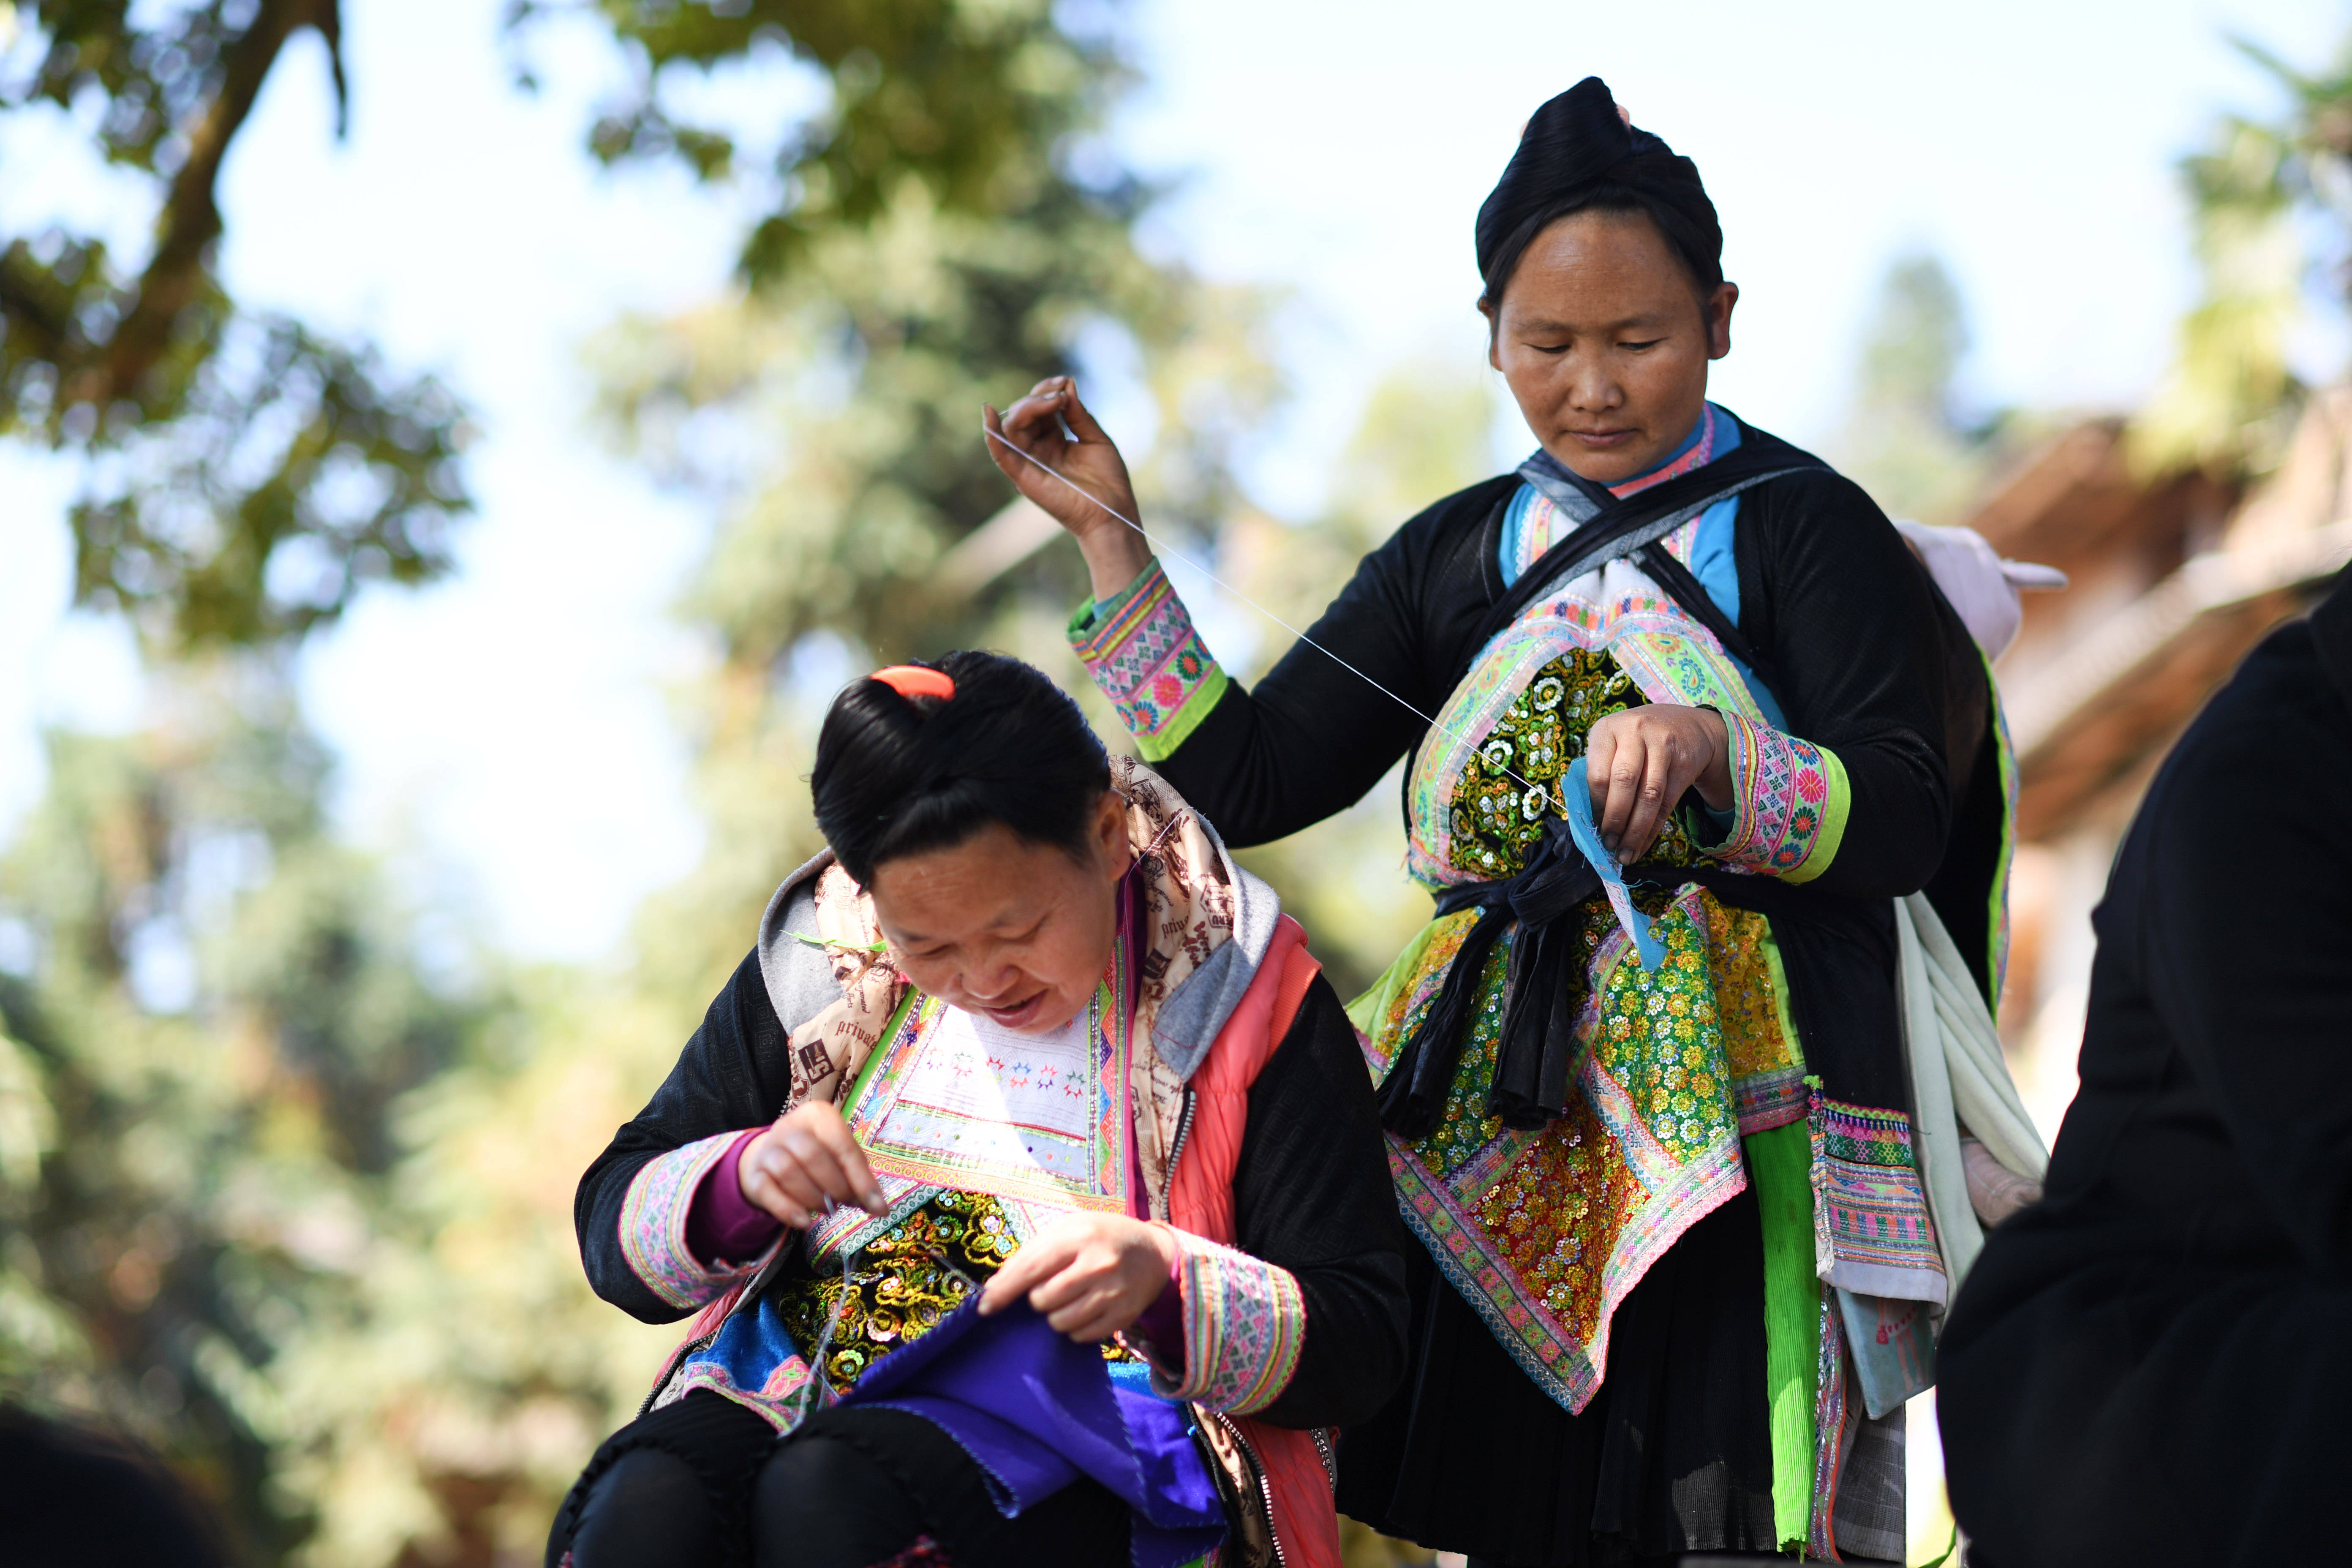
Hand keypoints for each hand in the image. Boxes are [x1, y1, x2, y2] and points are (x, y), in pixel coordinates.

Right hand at [736, 1103, 888, 1228]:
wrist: (768, 1156)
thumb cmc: (815, 1154)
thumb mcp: (838, 1156)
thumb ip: (857, 1176)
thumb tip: (880, 1208)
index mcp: (817, 1115)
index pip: (842, 1146)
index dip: (861, 1179)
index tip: (877, 1206)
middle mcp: (789, 1126)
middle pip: (813, 1156)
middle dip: (836, 1187)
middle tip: (846, 1204)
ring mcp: (768, 1148)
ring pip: (789, 1172)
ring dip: (814, 1198)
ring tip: (827, 1209)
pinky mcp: (754, 1173)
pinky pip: (768, 1192)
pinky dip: (788, 1210)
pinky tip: (804, 1222)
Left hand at [978, 1212, 1177, 1341]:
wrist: (1153, 1253)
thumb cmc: (1099, 1237)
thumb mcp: (1067, 1230)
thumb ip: (1031, 1255)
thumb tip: (994, 1288)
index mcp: (1079, 1236)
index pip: (1031, 1269)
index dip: (1004, 1291)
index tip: (985, 1307)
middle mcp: (1098, 1264)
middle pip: (1043, 1300)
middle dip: (1038, 1299)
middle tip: (1052, 1288)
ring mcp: (1114, 1292)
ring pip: (1061, 1323)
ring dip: (1055, 1316)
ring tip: (1068, 1299)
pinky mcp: (1124, 1315)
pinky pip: (1081, 1336)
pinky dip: (1075, 1328)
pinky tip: (1085, 1309)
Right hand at [982, 377, 1151, 599]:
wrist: (1113, 514)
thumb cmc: (1108, 482)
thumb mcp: (1096, 438)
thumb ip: (1078, 414)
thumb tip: (1067, 384)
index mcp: (1052, 440)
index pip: (1037, 408)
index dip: (1046, 390)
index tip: (1065, 381)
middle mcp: (1037, 451)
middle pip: (1021, 414)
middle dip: (1038, 396)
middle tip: (1061, 392)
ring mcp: (1029, 464)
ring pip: (1011, 427)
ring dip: (1028, 407)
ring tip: (1053, 401)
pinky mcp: (1024, 478)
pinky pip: (1001, 455)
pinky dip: (992, 435)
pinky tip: (989, 414)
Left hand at [1584, 704, 1731, 863]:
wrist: (1688, 726)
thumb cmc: (1636, 742)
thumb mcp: (1614, 745)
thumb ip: (1601, 773)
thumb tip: (1590, 821)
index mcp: (1607, 729)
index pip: (1598, 774)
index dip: (1596, 807)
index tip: (1594, 829)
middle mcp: (1634, 731)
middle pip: (1623, 783)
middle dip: (1615, 820)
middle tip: (1609, 845)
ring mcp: (1662, 744)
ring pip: (1648, 795)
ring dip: (1635, 831)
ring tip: (1625, 854)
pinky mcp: (1684, 762)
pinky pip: (1667, 802)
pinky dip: (1653, 829)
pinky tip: (1643, 845)